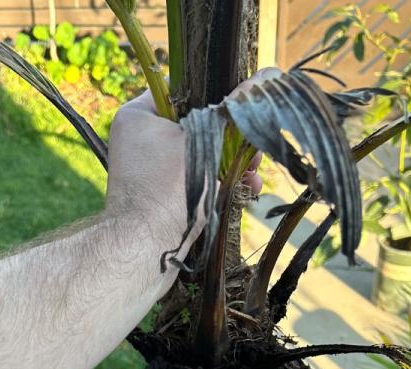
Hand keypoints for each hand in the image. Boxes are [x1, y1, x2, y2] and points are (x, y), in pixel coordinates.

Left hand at [105, 90, 262, 260]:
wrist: (145, 252)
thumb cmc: (168, 189)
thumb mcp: (206, 140)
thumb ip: (235, 109)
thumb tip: (272, 75)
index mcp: (138, 116)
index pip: (185, 89)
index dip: (218, 96)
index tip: (243, 107)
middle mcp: (140, 142)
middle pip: (199, 126)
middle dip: (233, 138)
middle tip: (254, 149)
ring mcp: (151, 173)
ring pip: (203, 157)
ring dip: (233, 164)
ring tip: (253, 174)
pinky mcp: (163, 200)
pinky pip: (198, 182)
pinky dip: (221, 185)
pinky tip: (245, 191)